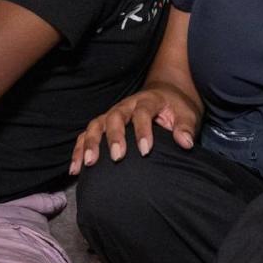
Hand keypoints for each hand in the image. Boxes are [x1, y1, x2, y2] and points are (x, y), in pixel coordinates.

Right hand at [69, 82, 201, 173]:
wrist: (166, 94)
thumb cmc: (176, 107)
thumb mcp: (187, 113)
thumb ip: (185, 126)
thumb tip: (186, 143)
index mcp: (148, 100)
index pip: (143, 112)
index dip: (143, 130)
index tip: (146, 150)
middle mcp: (127, 105)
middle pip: (115, 117)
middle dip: (114, 137)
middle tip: (117, 157)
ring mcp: (113, 113)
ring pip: (96, 124)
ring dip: (91, 143)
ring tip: (88, 164)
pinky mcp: (104, 124)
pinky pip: (87, 134)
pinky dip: (79, 149)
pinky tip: (76, 168)